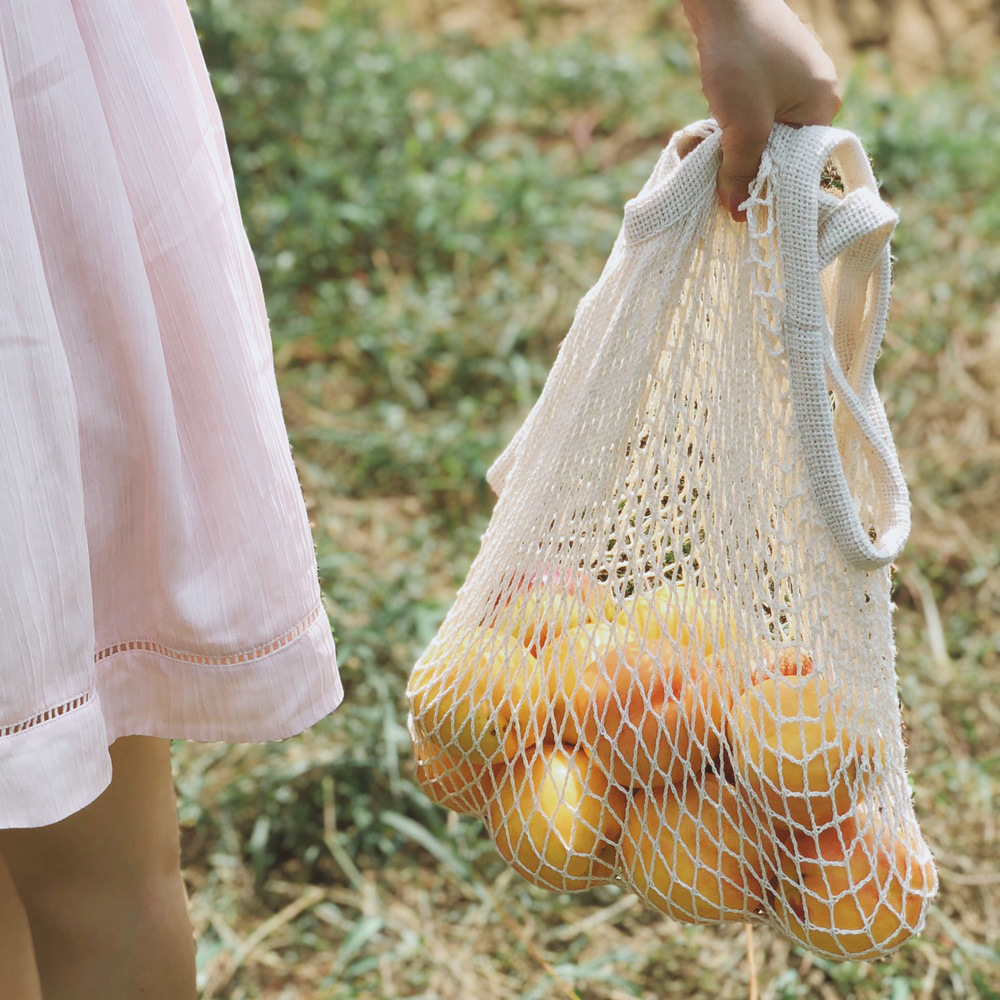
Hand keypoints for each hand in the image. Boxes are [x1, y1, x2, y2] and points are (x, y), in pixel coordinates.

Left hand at [681, 0, 840, 219]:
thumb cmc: (741, 58)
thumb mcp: (743, 125)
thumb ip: (741, 171)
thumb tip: (738, 215)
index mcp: (823, 107)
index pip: (800, 166)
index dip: (769, 188)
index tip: (739, 207)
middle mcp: (815, 93)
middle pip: (778, 151)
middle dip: (743, 168)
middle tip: (712, 184)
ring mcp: (792, 79)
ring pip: (759, 134)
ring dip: (729, 149)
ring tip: (701, 156)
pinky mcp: (767, 69)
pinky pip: (750, 113)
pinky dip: (727, 127)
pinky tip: (703, 135)